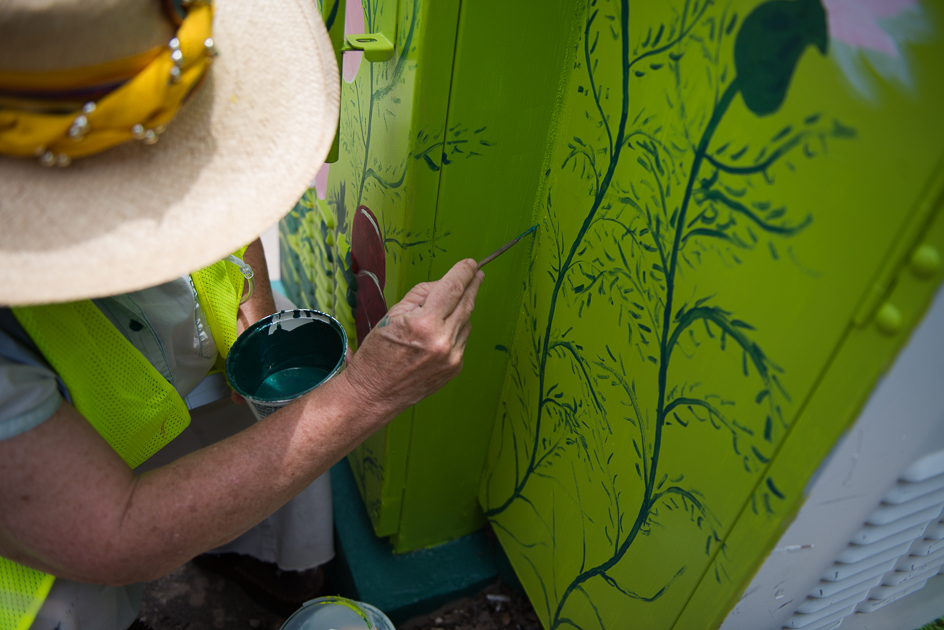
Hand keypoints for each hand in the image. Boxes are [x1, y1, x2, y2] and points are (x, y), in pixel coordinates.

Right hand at [341, 258, 483, 416]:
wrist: (374, 393)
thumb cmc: (377, 354)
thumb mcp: (392, 315)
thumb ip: (421, 296)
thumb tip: (444, 284)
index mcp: (424, 324)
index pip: (452, 288)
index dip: (464, 272)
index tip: (469, 264)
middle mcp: (442, 341)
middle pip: (467, 303)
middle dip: (472, 285)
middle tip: (476, 274)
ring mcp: (452, 357)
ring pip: (465, 322)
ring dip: (458, 312)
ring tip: (438, 314)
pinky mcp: (455, 368)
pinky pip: (461, 340)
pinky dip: (453, 332)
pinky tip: (436, 337)